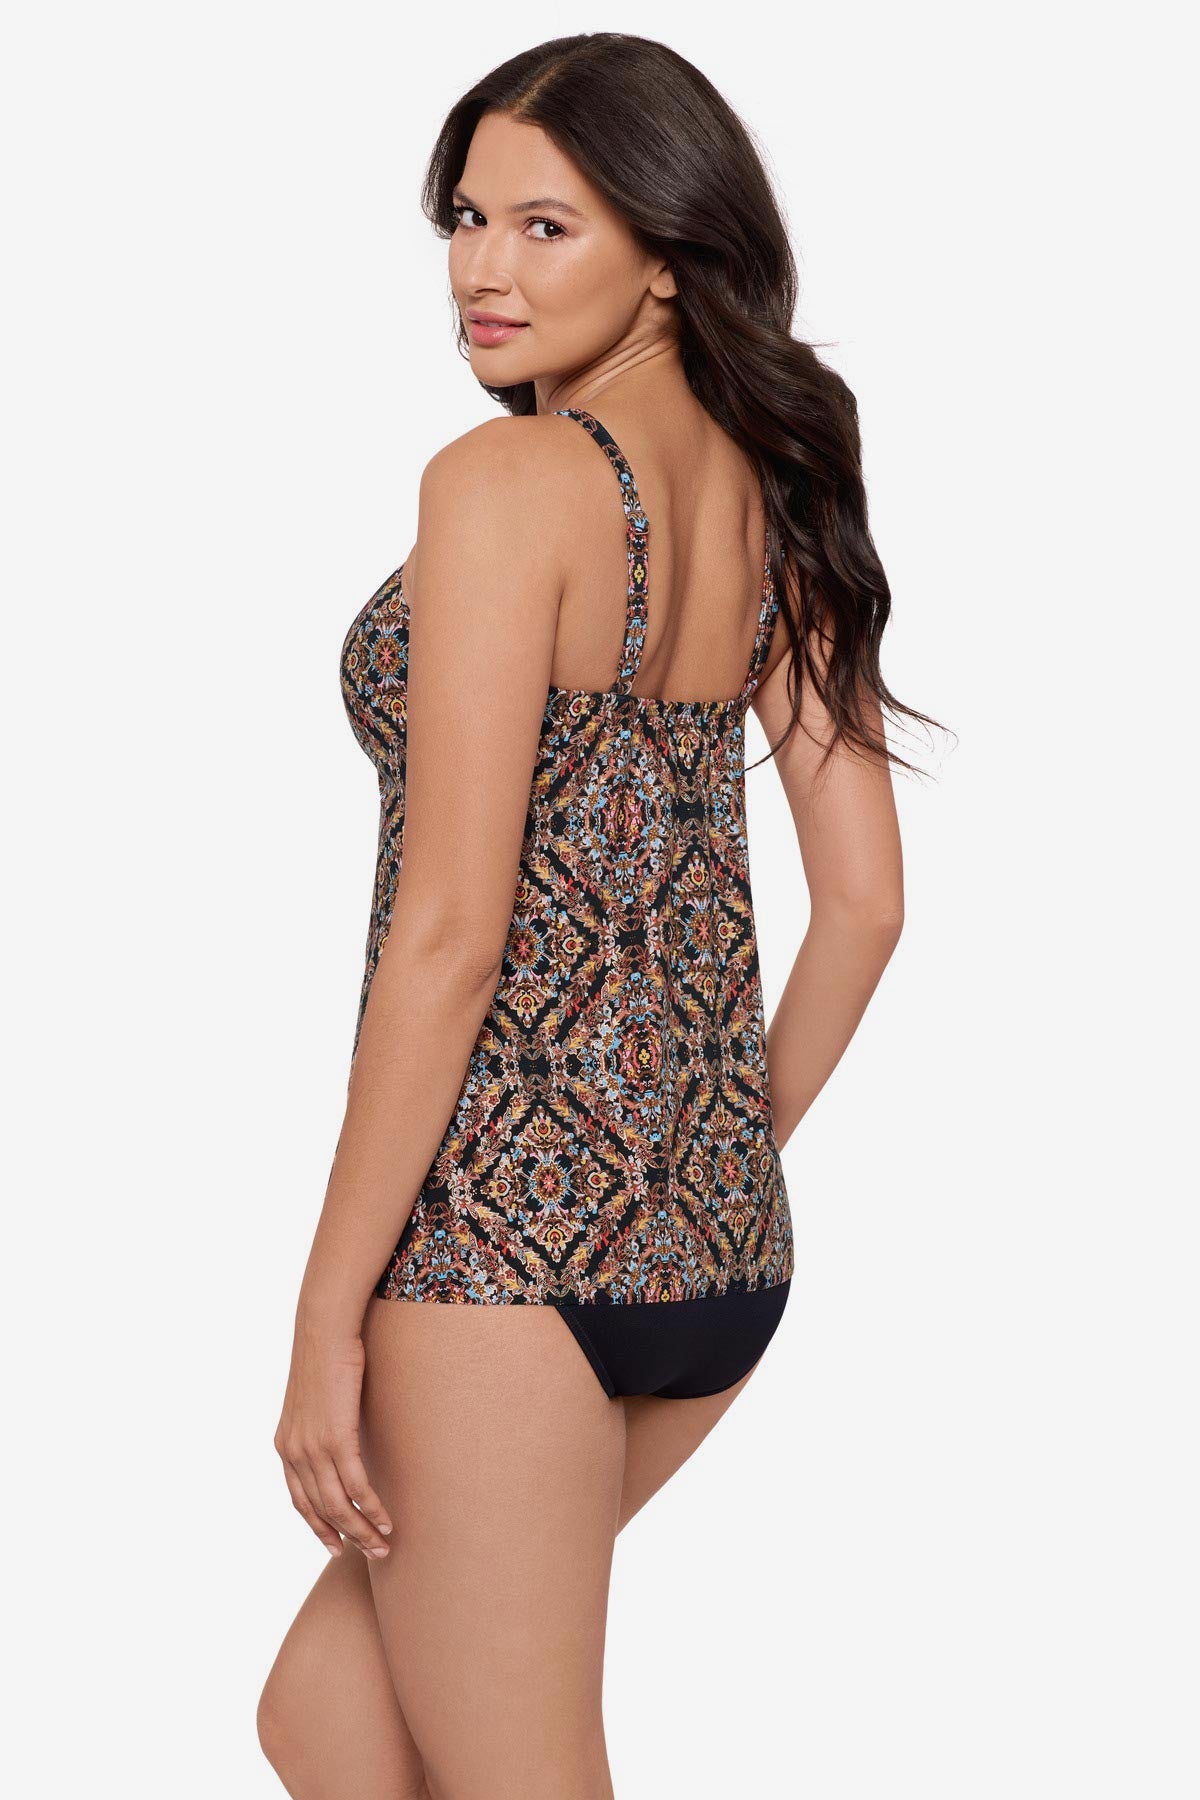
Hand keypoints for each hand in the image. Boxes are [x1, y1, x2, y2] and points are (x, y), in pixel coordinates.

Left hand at [273, 1323, 393, 1557]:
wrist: (323, 1328)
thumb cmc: (326, 1353)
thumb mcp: (314, 1397)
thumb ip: (319, 1423)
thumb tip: (339, 1435)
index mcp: (285, 1444)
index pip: (299, 1499)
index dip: (317, 1526)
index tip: (334, 1545)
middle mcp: (293, 1451)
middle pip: (319, 1509)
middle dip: (345, 1536)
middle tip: (369, 1553)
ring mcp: (312, 1447)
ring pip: (337, 1504)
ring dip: (362, 1530)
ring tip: (382, 1547)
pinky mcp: (335, 1438)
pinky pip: (355, 1485)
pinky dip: (371, 1507)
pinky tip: (386, 1520)